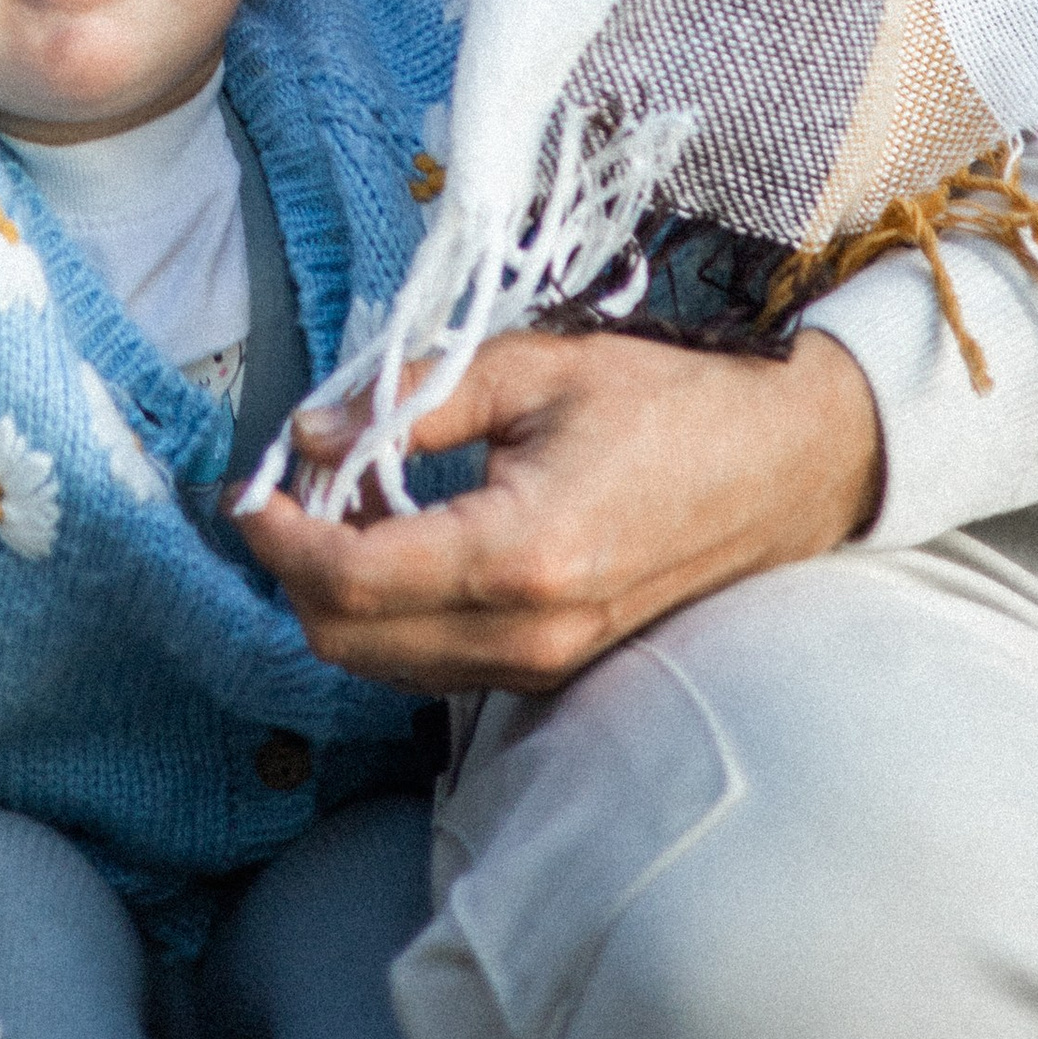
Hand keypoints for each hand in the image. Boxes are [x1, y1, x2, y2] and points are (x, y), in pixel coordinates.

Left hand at [240, 325, 883, 695]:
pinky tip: (405, 534)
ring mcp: (546, 666)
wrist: (785, 471)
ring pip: (384, 664)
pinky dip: (391, 611)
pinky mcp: (556, 670)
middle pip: (347, 641)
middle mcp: (528, 635)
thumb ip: (410, 401)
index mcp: (520, 554)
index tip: (251, 485)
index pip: (349, 578)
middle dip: (296, 566)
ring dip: (340, 591)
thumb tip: (312, 430)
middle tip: (297, 483)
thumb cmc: (669, 404)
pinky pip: (434, 664)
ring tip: (355, 497)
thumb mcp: (534, 368)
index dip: (278, 533)